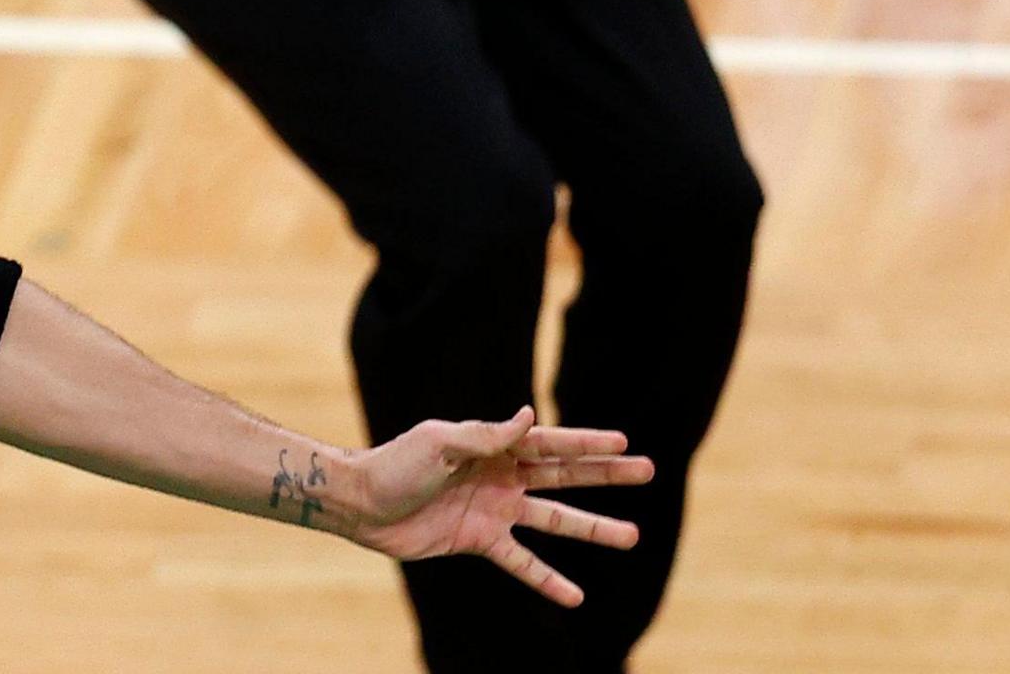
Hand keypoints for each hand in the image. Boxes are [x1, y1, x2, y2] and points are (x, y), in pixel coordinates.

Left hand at [346, 409, 652, 606]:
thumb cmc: (396, 465)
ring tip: (633, 535)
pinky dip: (548, 579)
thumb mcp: (439, 443)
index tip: (624, 442)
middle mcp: (500, 475)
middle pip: (564, 475)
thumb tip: (529, 415)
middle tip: (648, 470)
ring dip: (593, 527)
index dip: (587, 443)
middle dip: (605, 473)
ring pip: (554, 520)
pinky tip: (576, 596)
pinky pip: (522, 562)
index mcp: (492, 445)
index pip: (550, 442)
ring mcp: (494, 509)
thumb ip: (485, 435)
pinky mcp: (480, 540)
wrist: (361, 504)